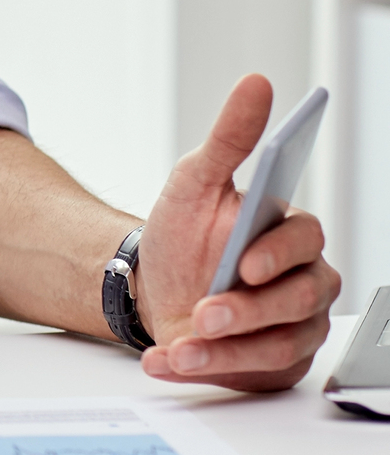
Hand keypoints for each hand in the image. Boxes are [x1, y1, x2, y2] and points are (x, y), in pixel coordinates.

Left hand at [133, 74, 340, 389]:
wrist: (151, 287)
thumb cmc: (183, 233)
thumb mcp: (195, 182)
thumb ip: (229, 138)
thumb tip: (256, 83)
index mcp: (289, 234)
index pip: (304, 240)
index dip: (277, 254)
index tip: (246, 263)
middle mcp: (303, 281)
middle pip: (298, 300)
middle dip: (245, 310)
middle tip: (202, 311)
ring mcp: (293, 326)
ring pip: (278, 343)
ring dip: (225, 348)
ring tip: (179, 343)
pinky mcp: (274, 362)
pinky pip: (254, 372)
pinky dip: (209, 368)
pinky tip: (169, 359)